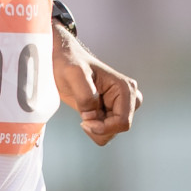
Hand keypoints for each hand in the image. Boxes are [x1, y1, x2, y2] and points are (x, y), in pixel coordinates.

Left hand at [52, 26, 141, 145]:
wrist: (64, 59)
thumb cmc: (70, 61)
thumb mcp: (74, 74)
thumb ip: (85, 95)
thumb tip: (92, 115)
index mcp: (124, 88)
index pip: (123, 122)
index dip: (103, 127)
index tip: (84, 121)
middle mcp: (126, 97)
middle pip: (120, 128)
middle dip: (100, 128)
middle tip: (83, 116)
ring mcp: (119, 104)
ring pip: (113, 131)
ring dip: (97, 129)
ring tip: (83, 112)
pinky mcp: (110, 110)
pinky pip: (107, 130)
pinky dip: (95, 128)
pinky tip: (85, 115)